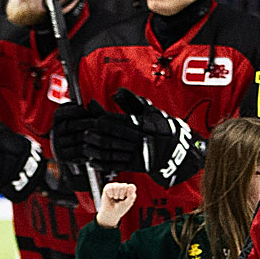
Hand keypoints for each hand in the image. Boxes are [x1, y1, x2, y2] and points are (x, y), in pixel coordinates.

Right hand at [51, 101, 104, 167]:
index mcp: (58, 122)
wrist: (83, 161)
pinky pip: (77, 150)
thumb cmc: (88, 136)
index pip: (59, 113)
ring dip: (89, 136)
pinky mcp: (63, 156)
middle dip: (85, 123)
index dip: (71, 110)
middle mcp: (55, 132)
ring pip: (75, 138)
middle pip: (69, 125)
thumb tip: (92, 102)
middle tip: (98, 123)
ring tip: (102, 134)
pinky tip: (97, 146)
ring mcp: (58, 145)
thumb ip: (90, 113)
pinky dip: (88, 148)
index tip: (83, 109)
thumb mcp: (88, 123)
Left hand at [88, 89, 205, 188]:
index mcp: (139, 124)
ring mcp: (134, 153)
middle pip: (106, 134)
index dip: (98, 111)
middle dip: (92, 129)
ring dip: (93, 146)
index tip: (91, 104)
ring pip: (108, 150)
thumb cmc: (162, 128)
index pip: (112, 118)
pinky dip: (100, 163)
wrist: (176, 151)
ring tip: (84, 141)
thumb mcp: (151, 111)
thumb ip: (132, 101)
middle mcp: (136, 139)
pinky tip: (91, 159)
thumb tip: (116, 93)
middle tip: (83, 124)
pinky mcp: (134, 165)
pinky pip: (113, 165)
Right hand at [97, 182, 137, 227]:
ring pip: (117, 186)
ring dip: (116, 195)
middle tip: (120, 199)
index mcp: (129, 190)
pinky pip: (110, 188)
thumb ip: (131, 196)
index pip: (132, 187)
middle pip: (124, 186)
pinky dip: (111, 194)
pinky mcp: (108, 187)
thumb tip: (131, 186)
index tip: (127, 198)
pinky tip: (110, 196)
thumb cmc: (120, 208)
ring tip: (115, 198)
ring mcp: (115, 186)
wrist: (110, 213)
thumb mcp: (128, 203)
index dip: (129, 193)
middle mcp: (123, 186)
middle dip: (122, 194)